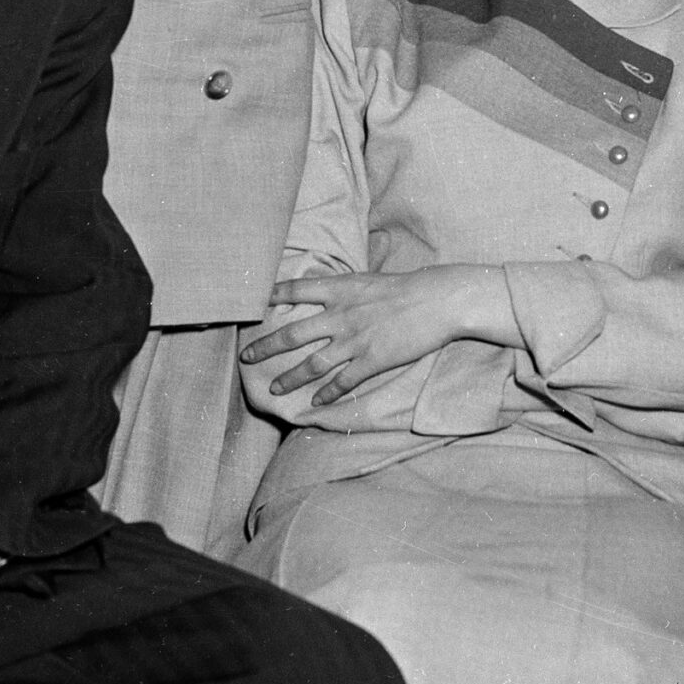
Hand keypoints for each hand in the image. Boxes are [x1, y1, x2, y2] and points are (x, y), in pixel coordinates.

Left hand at [241, 266, 517, 406]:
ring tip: (274, 389)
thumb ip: (346, 290)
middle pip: (293, 333)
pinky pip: (343, 381)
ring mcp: (355, 339)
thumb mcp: (369, 280)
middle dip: (266, 347)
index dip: (271, 297)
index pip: (295, 290)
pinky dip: (327, 393)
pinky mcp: (372, 360)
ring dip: (290, 378)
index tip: (252, 306)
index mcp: (340, 289)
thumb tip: (329, 295)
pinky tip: (316, 402)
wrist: (437, 299)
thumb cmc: (407, 287)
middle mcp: (341, 315)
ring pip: (313, 364)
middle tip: (246, 357)